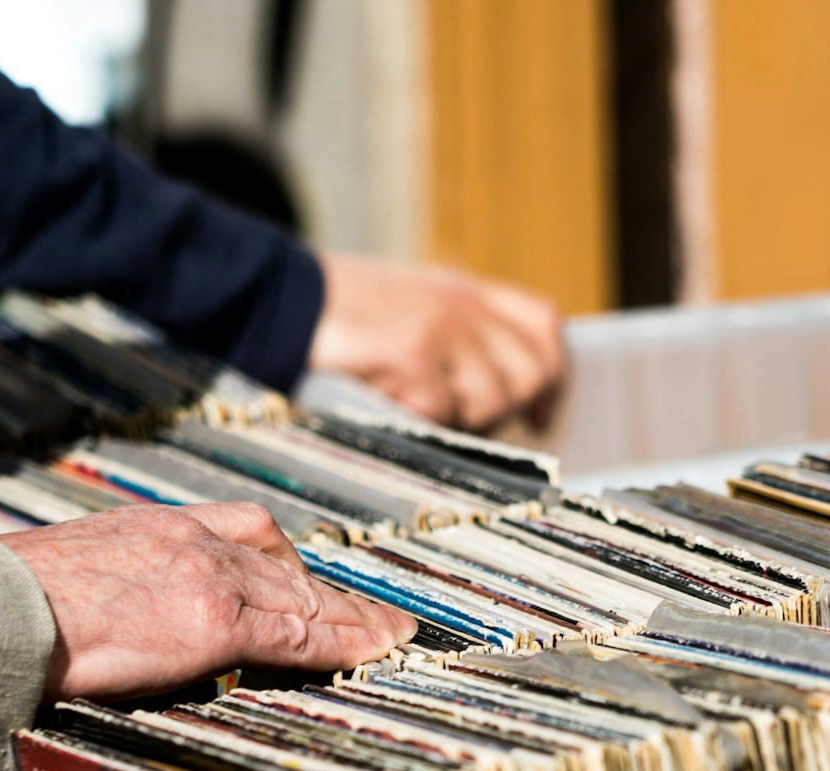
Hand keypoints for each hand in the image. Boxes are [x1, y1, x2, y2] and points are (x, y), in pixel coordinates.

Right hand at [0, 502, 416, 700]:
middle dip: (324, 589)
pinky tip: (374, 651)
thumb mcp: (56, 583)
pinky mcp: (213, 621)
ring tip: (387, 636)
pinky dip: (344, 643)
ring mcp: (203, 578)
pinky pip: (299, 633)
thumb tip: (93, 635)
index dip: (280, 557)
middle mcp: (183, 539)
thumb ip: (98, 598)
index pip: (235, 530)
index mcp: (144, 528)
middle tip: (364, 613)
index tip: (301, 576)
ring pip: (300, 595)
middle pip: (279, 557)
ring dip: (348, 618)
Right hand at [308, 252, 564, 432]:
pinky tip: (385, 402)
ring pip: (490, 398)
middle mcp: (463, 304)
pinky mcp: (412, 349)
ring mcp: (441, 325)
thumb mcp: (411, 312)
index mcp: (465, 291)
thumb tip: (497, 398)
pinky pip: (441, 410)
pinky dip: (416, 419)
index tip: (540, 414)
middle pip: (528, 372)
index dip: (552, 375)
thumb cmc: (338, 319)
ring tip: (411, 407)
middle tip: (456, 421)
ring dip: (455, 418)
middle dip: (500, 410)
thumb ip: (456, 340)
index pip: (543, 326)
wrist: (277, 298)